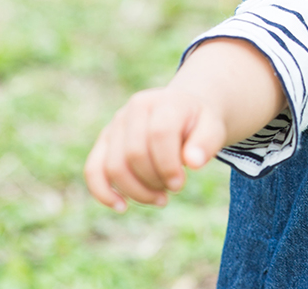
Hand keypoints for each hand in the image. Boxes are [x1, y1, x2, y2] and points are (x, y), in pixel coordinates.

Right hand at [84, 87, 226, 212]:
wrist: (185, 112)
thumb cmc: (200, 124)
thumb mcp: (213, 128)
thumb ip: (207, 142)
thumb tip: (194, 162)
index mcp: (165, 101)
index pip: (159, 134)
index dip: (168, 164)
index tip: (180, 184)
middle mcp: (136, 107)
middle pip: (134, 153)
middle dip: (154, 180)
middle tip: (174, 189)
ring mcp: (117, 123)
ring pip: (114, 166)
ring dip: (136, 191)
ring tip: (160, 198)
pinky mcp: (105, 140)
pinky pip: (93, 168)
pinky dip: (103, 192)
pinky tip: (122, 207)